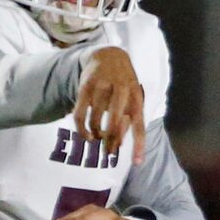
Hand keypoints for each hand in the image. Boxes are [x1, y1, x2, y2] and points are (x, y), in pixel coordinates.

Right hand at [73, 44, 144, 164]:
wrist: (108, 55)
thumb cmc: (123, 85)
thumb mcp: (131, 99)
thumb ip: (127, 119)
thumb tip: (117, 145)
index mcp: (136, 96)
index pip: (139, 124)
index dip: (139, 145)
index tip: (137, 163)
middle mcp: (121, 89)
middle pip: (115, 123)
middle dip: (110, 141)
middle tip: (108, 152)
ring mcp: (102, 86)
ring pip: (96, 120)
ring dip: (95, 134)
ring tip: (96, 138)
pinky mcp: (86, 86)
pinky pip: (80, 114)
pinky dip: (81, 129)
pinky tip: (85, 135)